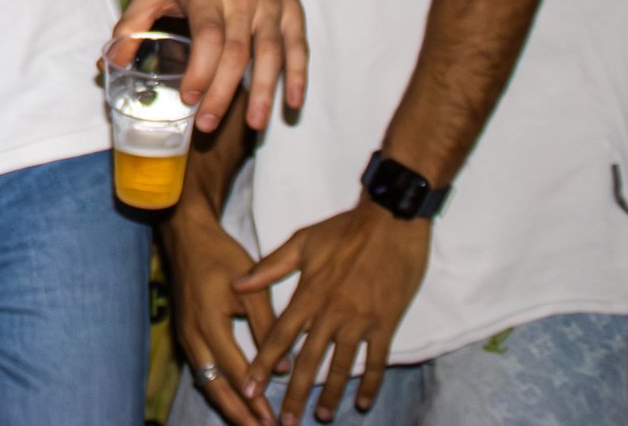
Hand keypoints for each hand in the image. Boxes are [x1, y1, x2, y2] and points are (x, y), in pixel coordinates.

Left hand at [116, 0, 306, 131]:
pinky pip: (299, 47)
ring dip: (264, 92)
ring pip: (271, 54)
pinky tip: (292, 103)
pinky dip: (297, 77)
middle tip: (207, 124)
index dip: (199, 70)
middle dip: (222, 93)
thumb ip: (131, 25)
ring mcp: (272, 4)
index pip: (206, 36)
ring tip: (253, 124)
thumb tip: (108, 63)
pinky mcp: (293, 10)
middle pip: (236, 52)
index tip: (187, 98)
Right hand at [164, 205, 277, 425]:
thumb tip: (282, 369)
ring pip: (206, 382)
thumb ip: (268, 328)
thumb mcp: (252, 288)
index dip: (254, 397)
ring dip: (228, 405)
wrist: (187, 237)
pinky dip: (217, 389)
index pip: (235, 371)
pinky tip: (232, 400)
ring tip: (249, 424)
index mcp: (210, 324)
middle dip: (238, 413)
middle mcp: (193, 336)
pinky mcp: (186, 333)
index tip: (271, 418)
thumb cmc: (222, 257)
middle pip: (215, 386)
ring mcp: (186, 336)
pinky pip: (201, 371)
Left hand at [238, 202, 429, 424]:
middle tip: (284, 421)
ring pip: (340, 365)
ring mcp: (360, 320)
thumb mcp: (302, 242)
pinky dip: (369, 383)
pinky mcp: (386, 323)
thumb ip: (270, 268)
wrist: (390, 221)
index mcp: (308, 294)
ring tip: (320, 416)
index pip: (280, 336)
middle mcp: (331, 312)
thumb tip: (237, 283)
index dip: (263, 364)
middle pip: (308, 360)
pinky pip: (376, 360)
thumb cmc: (344, 229)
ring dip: (330, 394)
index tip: (250, 388)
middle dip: (294, 393)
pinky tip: (363, 402)